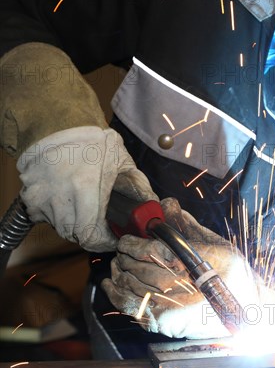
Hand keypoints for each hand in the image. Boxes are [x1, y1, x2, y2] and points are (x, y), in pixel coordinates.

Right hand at [17, 126, 156, 251]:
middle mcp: (59, 197)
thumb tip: (152, 211)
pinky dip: (59, 214)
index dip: (105, 241)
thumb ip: (139, 188)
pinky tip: (69, 199)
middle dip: (93, 232)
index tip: (114, 237)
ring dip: (76, 223)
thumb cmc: (93, 142)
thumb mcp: (123, 162)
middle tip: (103, 220)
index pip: (92, 236)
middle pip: (76, 234)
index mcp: (84, 188)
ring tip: (86, 205)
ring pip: (62, 228)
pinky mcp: (30, 198)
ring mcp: (41, 199)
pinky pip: (46, 218)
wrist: (59, 126)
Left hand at [101, 198, 261, 338]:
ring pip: (130, 284)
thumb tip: (166, 204)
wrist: (247, 312)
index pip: (150, 250)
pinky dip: (115, 293)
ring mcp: (168, 307)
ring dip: (119, 271)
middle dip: (125, 255)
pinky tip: (110, 282)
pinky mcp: (163, 322)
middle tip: (123, 248)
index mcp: (191, 262)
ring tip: (118, 263)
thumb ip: (187, 226)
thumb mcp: (216, 245)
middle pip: (137, 267)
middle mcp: (178, 285)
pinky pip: (130, 307)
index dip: (134, 243)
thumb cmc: (234, 276)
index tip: (128, 239)